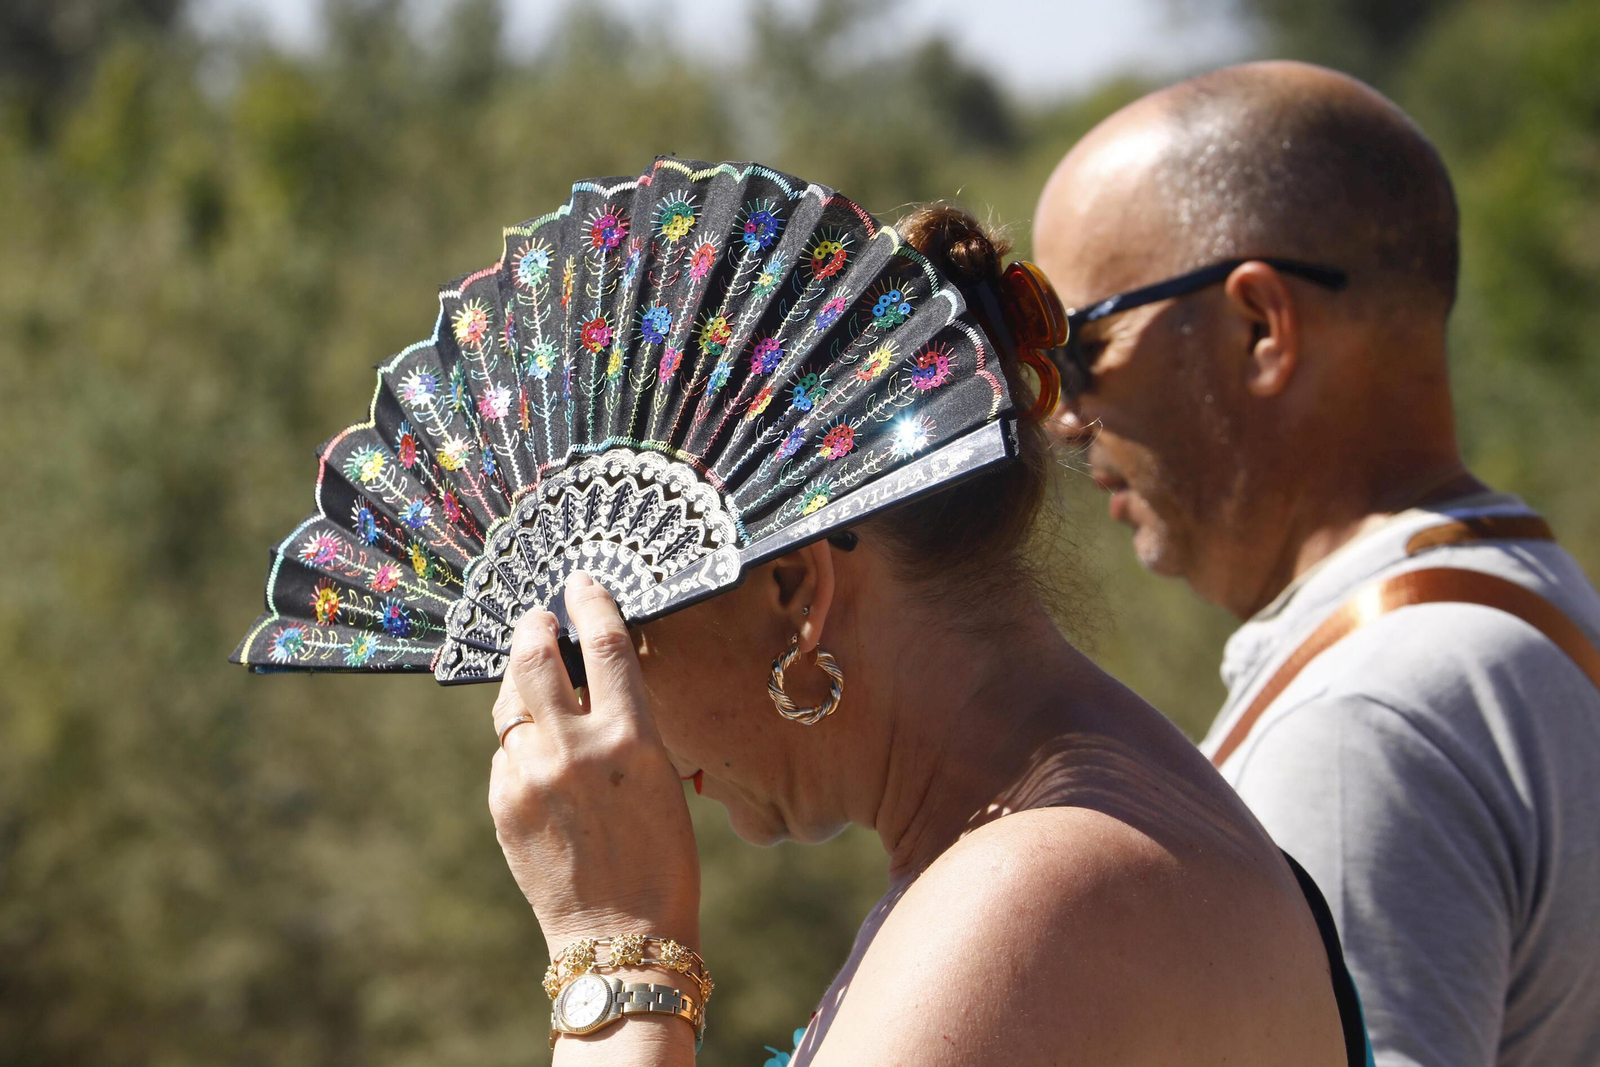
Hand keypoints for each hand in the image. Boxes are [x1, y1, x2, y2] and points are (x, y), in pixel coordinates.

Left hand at [487, 572, 699, 953]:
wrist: (621, 936)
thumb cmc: (661, 857)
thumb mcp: (663, 775)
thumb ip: (624, 722)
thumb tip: (590, 676)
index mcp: (630, 737)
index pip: (604, 642)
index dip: (590, 602)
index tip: (580, 583)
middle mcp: (574, 748)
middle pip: (534, 655)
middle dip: (533, 627)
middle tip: (538, 618)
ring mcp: (530, 775)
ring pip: (509, 702)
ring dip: (520, 684)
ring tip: (535, 683)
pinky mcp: (503, 803)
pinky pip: (505, 752)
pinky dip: (520, 744)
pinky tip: (541, 760)